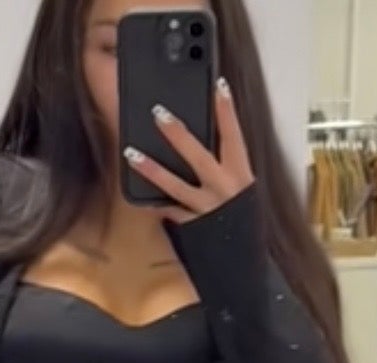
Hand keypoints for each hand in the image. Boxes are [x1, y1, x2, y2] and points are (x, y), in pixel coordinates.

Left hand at [124, 79, 253, 222]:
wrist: (245, 262)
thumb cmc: (244, 220)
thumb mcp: (244, 190)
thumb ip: (228, 167)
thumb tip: (207, 140)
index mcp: (241, 175)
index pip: (234, 136)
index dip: (226, 111)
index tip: (218, 85)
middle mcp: (224, 190)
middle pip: (199, 156)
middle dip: (178, 134)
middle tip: (158, 113)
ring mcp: (206, 209)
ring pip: (175, 186)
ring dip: (152, 169)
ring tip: (131, 154)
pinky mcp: (193, 227)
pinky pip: (170, 212)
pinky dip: (155, 204)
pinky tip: (137, 196)